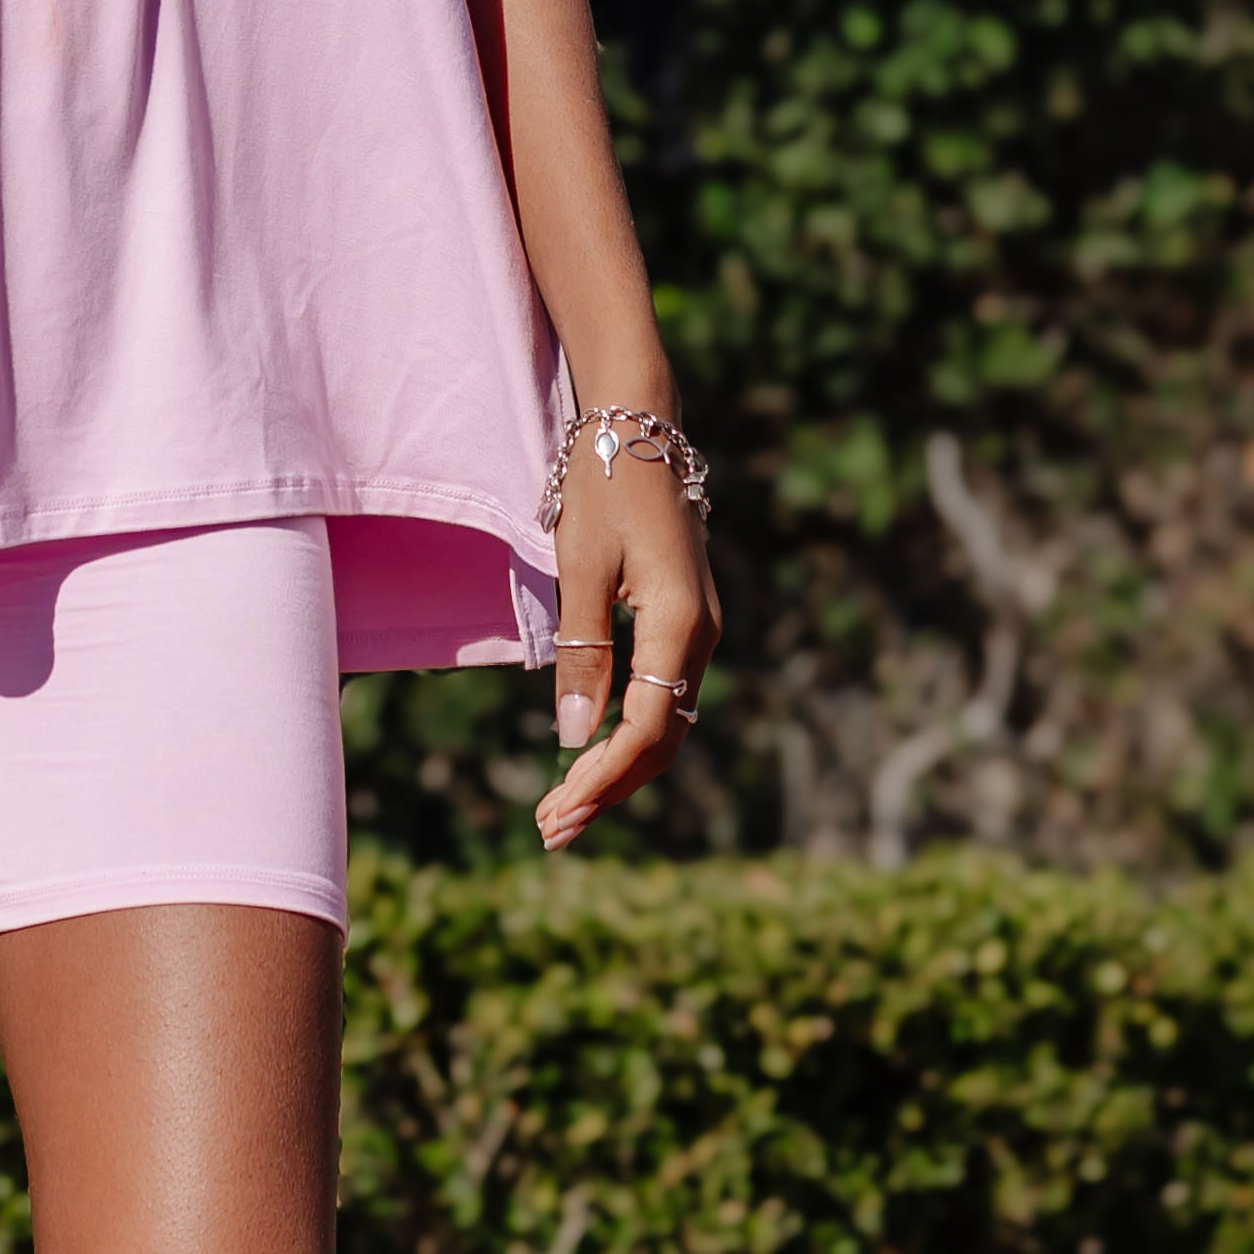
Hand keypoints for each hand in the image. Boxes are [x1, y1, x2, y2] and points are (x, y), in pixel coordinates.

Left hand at [535, 445, 718, 856]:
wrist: (638, 423)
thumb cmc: (603, 485)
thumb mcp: (580, 566)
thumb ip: (581, 650)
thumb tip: (573, 739)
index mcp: (681, 624)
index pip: (647, 728)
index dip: (603, 777)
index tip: (557, 809)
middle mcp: (702, 635)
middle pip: (663, 739)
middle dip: (609, 788)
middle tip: (551, 830)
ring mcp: (699, 629)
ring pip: (667, 722)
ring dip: (619, 768)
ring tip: (565, 808)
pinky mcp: (684, 620)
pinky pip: (665, 695)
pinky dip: (629, 732)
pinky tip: (593, 753)